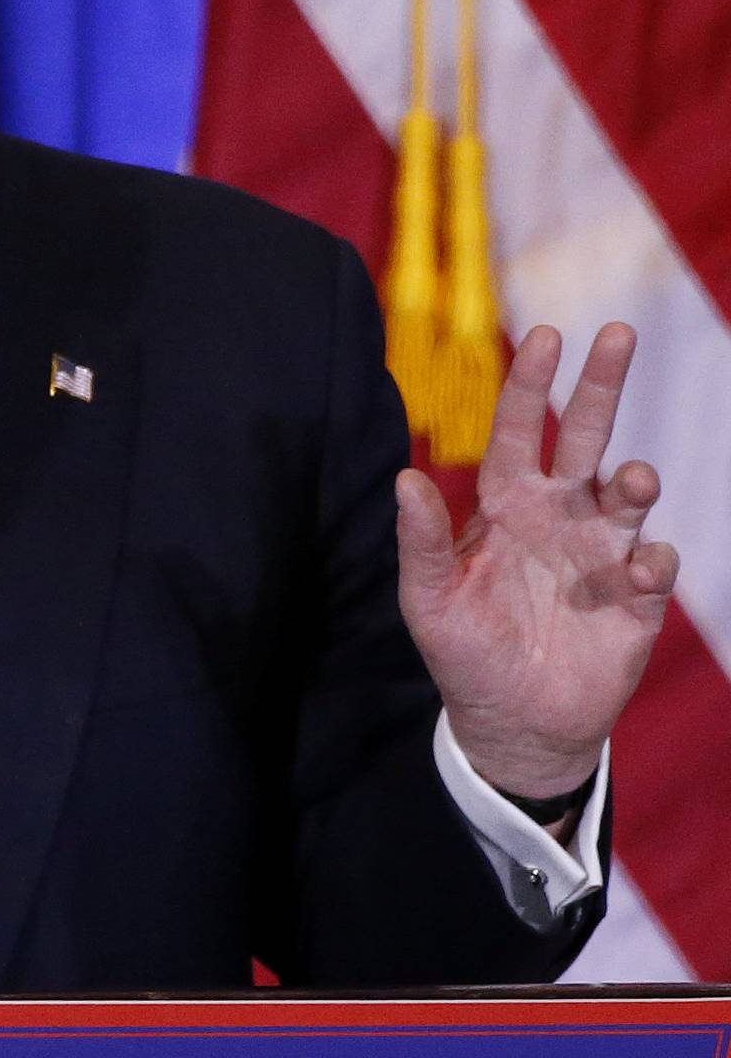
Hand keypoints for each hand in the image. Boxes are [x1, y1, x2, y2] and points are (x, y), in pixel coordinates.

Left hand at [395, 323, 677, 801]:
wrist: (513, 724)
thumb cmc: (465, 654)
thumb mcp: (429, 601)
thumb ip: (422, 542)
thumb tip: (403, 478)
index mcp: (508, 507)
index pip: (519, 433)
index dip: (529, 386)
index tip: (543, 336)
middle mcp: (561, 516)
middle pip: (586, 438)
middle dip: (602, 386)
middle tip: (617, 332)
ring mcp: (602, 553)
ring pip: (627, 495)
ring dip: (632, 480)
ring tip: (629, 480)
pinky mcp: (636, 600)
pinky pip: (653, 566)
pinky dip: (652, 560)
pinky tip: (640, 567)